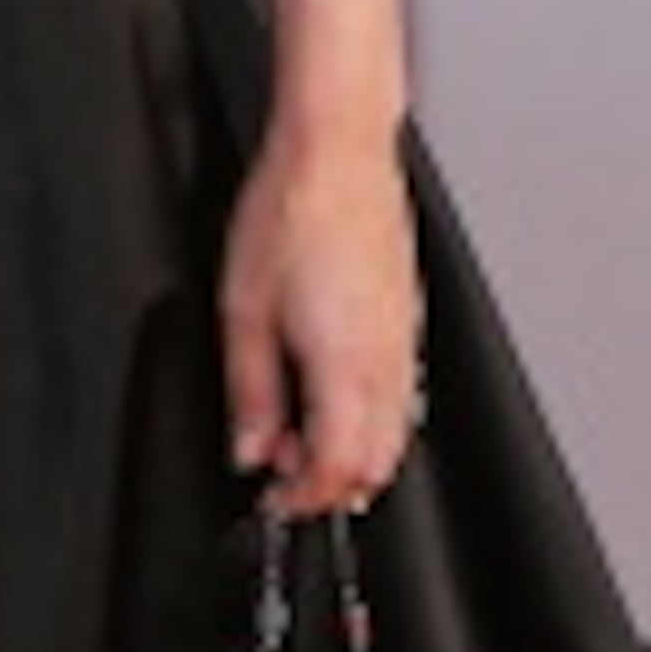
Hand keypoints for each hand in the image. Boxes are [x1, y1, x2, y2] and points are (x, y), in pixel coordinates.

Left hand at [219, 131, 420, 517]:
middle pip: (377, 461)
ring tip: (298, 429)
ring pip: (396, 431)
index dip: (304, 498)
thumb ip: (249, 392)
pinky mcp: (408, 319)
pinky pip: (402, 393)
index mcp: (344, 364)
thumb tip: (250, 448)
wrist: (338, 152)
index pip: (339, 468)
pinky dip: (371, 416)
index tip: (272, 499)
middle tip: (280, 468)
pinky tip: (330, 392)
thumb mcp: (242, 311)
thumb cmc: (290, 213)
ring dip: (352, 450)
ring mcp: (405, 339)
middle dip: (330, 483)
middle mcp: (386, 360)